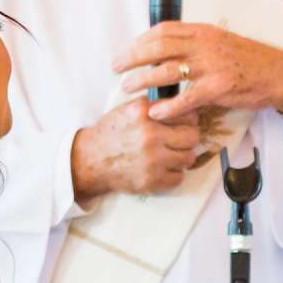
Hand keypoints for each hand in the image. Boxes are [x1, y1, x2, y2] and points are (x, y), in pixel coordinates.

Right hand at [70, 97, 205, 199]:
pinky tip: (162, 169)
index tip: (183, 123)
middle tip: (179, 141)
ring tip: (170, 155)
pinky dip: (173, 174)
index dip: (188, 119)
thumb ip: (154, 104)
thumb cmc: (111, 133)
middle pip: (192, 136)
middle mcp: (150, 135)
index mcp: (145, 113)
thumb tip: (181, 102)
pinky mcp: (152, 180)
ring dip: (182, 157)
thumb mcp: (128, 109)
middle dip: (188, 138)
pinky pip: (178, 177)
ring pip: (188, 158)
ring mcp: (152, 159)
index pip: (186, 113)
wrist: (90, 160)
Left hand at [114, 22, 282, 124]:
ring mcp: (211, 66)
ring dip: (143, 80)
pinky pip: (186, 98)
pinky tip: (154, 112)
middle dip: (132, 57)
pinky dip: (168, 106)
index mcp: (203, 31)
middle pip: (158, 47)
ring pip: (167, 71)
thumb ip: (196, 44)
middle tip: (116, 68)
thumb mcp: (221, 42)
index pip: (163, 30)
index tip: (126, 50)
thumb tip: (169, 50)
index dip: (140, 39)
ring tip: (128, 88)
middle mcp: (204, 45)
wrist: (279, 73)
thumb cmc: (250, 60)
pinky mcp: (218, 88)